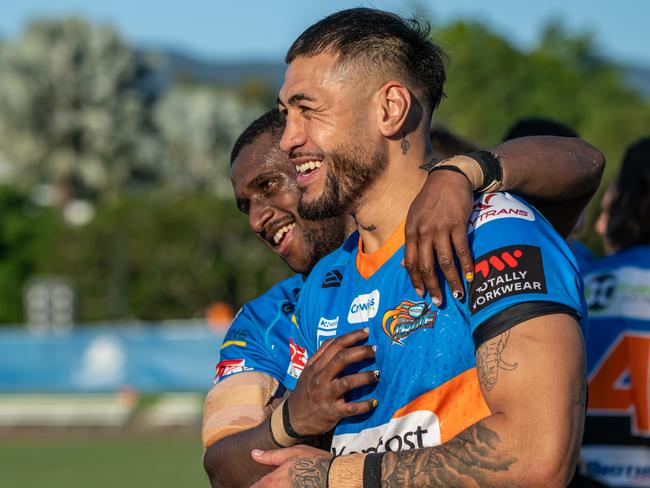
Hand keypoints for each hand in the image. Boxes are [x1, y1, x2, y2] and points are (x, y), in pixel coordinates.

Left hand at [250, 445, 331, 487]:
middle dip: (264, 487)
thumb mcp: (292, 452)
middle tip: (268, 483)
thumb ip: (271, 456)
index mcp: (274, 480)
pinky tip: (289, 485)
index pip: (256, 487)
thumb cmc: (314, 461)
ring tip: (282, 483)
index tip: (252, 485)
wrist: (334, 476)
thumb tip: (254, 453)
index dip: (253, 487)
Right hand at [287, 328, 377, 436]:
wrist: (294, 418)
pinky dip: (363, 405)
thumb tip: (336, 338)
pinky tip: (374, 402)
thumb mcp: (308, 371)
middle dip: (361, 352)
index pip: (334, 345)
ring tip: (378, 375)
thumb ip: (321, 355)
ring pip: (348, 382)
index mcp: (316, 366)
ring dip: (365, 377)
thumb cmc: (305, 391)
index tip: (366, 332)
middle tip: (375, 350)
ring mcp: (326, 395)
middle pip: (342, 359)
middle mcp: (320, 378)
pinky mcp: (332, 412)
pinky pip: (350, 408)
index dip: (352, 337)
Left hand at [404, 169, 474, 303]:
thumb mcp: (414, 217)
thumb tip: (403, 265)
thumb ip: (411, 240)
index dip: (415, 280)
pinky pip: (462, 250)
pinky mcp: (457, 225)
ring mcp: (440, 229)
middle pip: (426, 266)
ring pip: (445, 261)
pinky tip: (469, 277)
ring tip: (457, 295)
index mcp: (410, 232)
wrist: (449, 177)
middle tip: (439, 302)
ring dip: (452, 281)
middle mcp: (423, 232)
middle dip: (432, 286)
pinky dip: (466, 265)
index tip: (421, 294)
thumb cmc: (430, 199)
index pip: (410, 262)